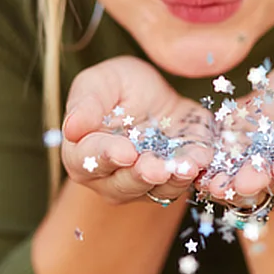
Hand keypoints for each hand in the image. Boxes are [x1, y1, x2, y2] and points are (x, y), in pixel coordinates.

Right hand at [61, 56, 213, 205]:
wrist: (154, 96)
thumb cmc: (117, 87)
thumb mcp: (98, 83)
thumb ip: (85, 103)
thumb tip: (71, 127)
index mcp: (82, 155)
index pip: (89, 161)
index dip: (106, 156)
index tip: (124, 151)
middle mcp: (110, 178)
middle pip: (123, 184)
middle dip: (142, 175)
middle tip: (156, 168)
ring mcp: (144, 185)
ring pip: (157, 190)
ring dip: (172, 180)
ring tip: (186, 166)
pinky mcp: (174, 180)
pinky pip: (185, 182)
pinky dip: (195, 172)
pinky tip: (202, 160)